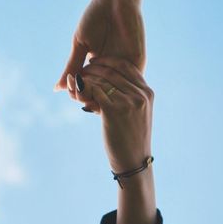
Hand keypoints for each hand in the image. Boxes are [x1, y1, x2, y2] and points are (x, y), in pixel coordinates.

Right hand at [56, 0, 144, 97]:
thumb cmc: (96, 18)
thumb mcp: (81, 45)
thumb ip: (71, 67)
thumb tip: (58, 88)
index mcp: (99, 69)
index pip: (89, 91)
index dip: (79, 94)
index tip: (71, 89)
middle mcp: (113, 72)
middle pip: (102, 97)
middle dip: (88, 97)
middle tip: (78, 91)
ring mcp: (126, 70)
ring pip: (113, 94)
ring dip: (98, 94)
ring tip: (88, 87)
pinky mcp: (138, 64)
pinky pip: (125, 84)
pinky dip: (111, 86)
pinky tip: (100, 81)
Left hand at [75, 56, 155, 223]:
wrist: (133, 162)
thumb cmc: (131, 139)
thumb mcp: (136, 114)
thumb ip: (128, 96)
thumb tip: (105, 83)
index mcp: (147, 93)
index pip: (126, 66)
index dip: (107, 61)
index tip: (93, 63)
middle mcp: (141, 94)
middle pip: (112, 70)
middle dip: (93, 68)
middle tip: (80, 70)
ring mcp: (129, 102)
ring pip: (102, 79)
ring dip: (85, 77)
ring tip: (75, 80)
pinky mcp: (115, 110)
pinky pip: (95, 90)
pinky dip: (83, 87)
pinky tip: (76, 90)